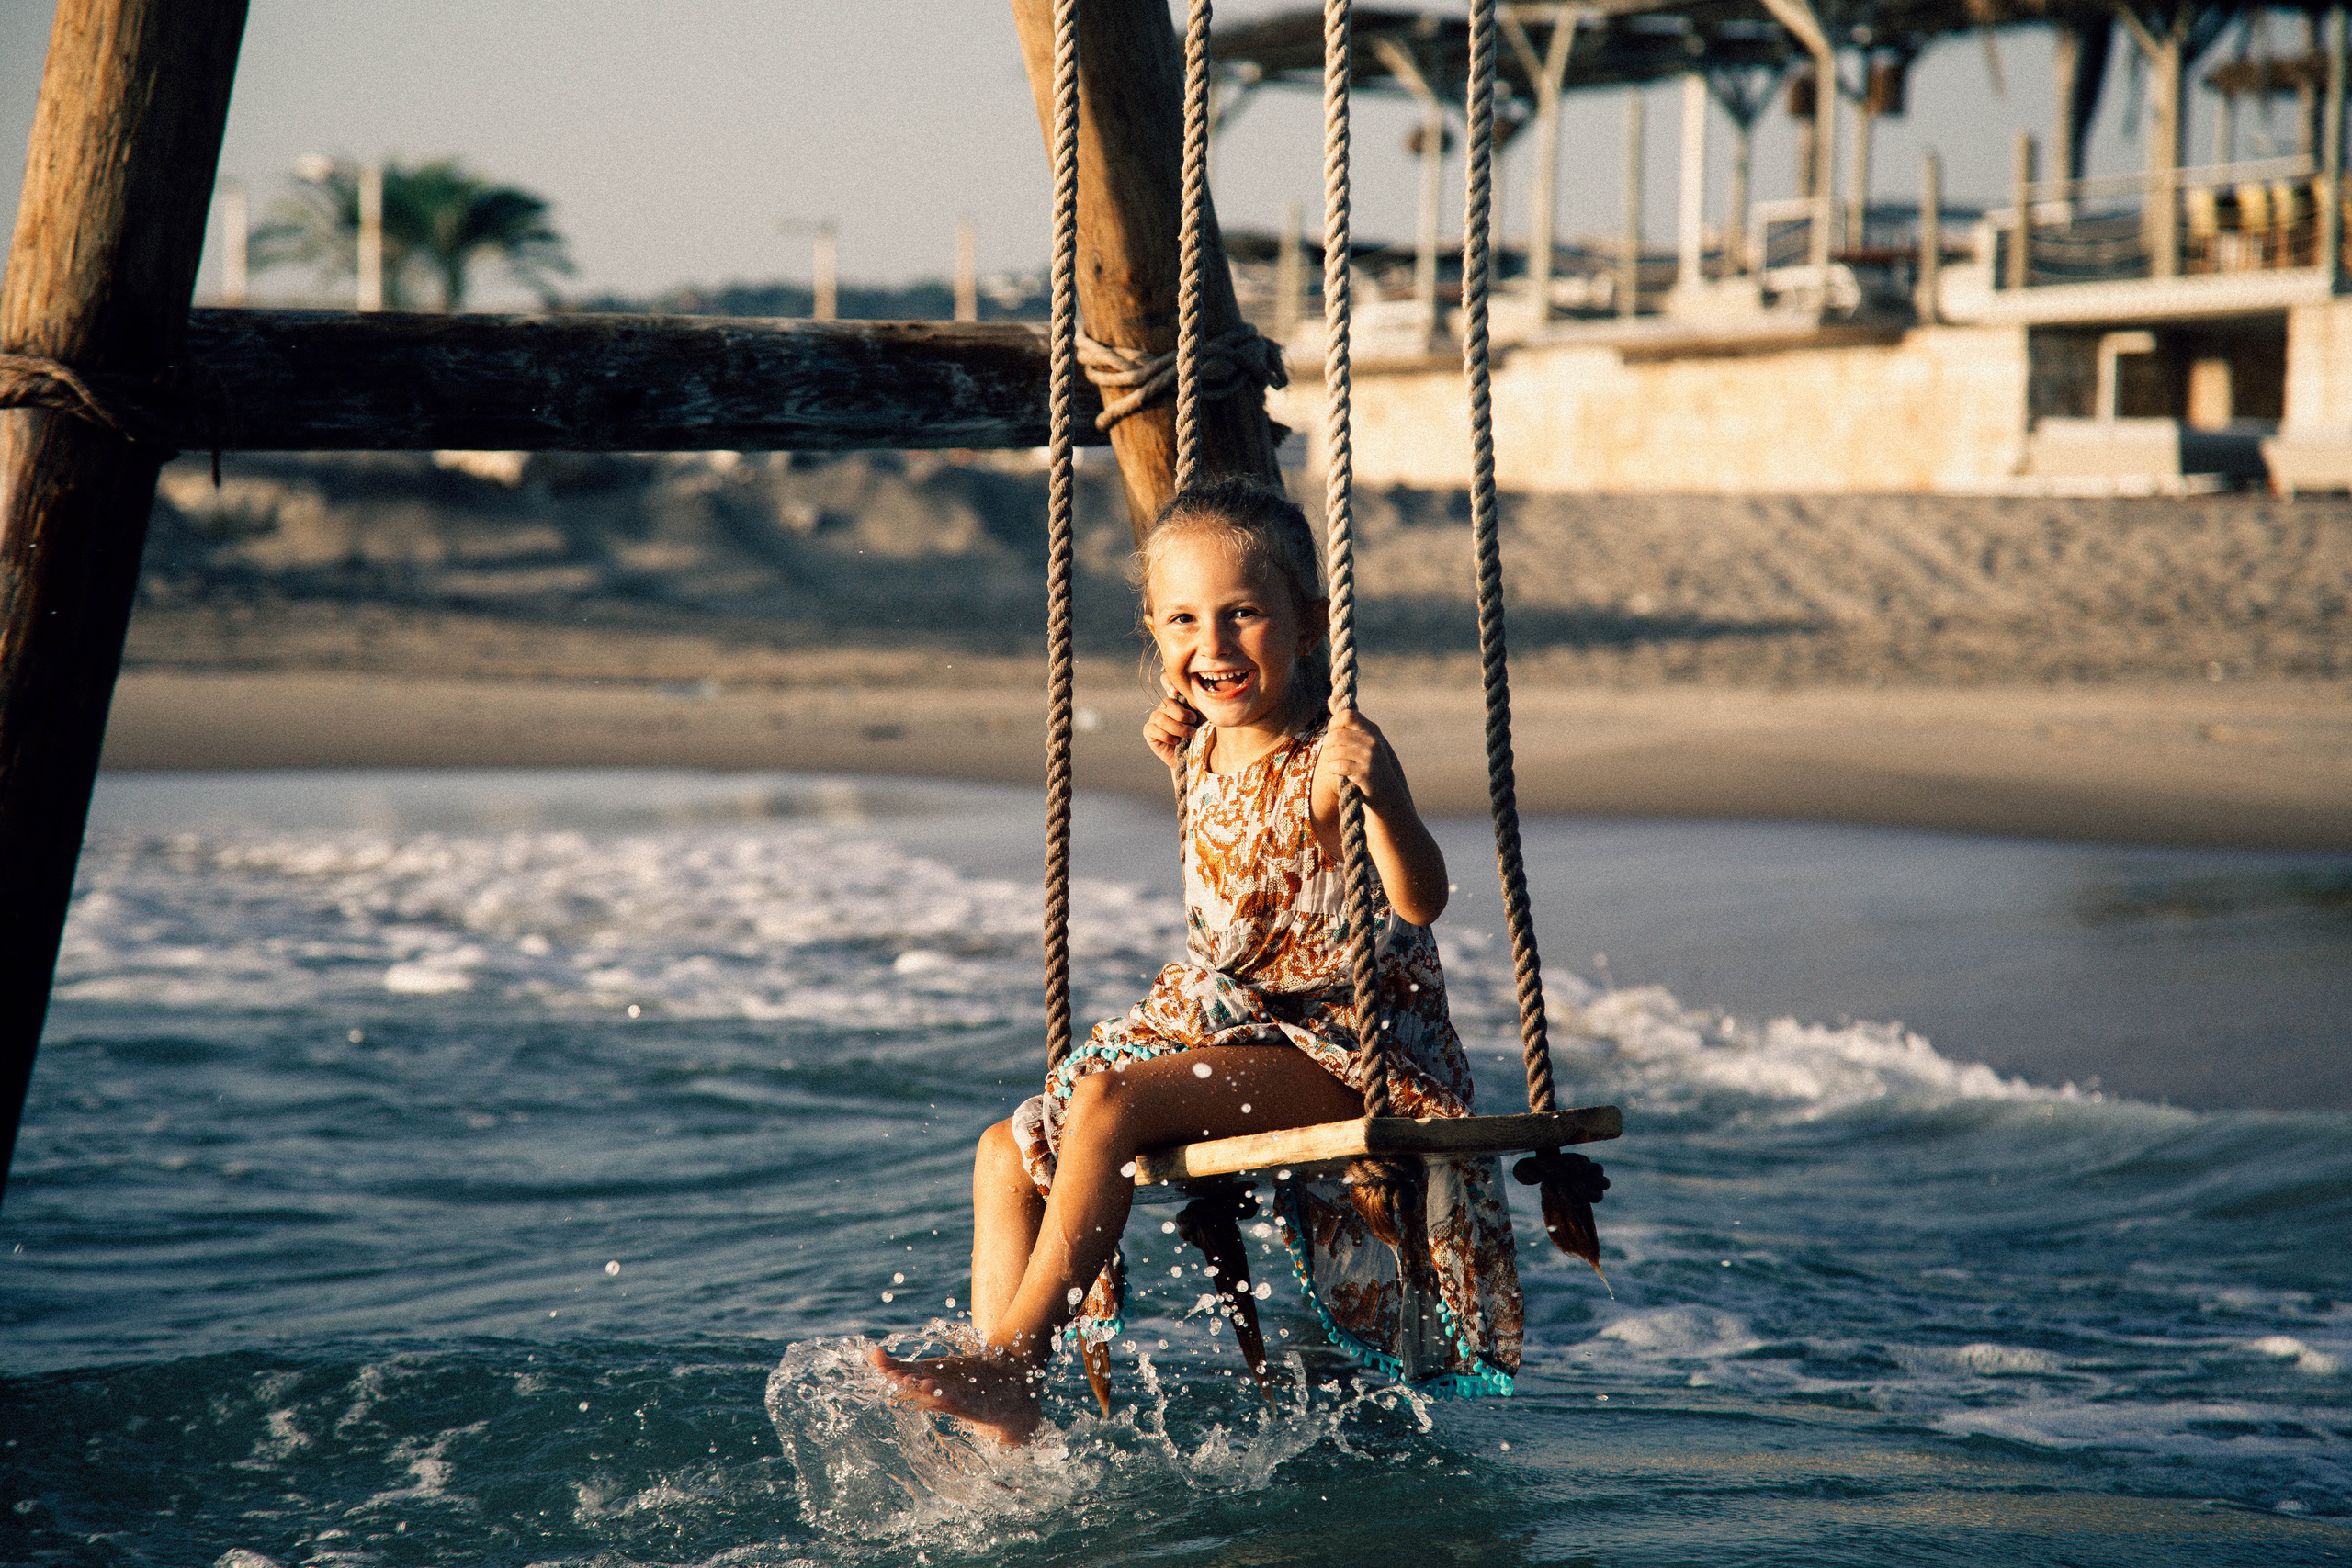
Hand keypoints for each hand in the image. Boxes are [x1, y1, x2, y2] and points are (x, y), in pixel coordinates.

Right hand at [1143, 688, 1200, 772]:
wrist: (1195, 757)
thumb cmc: (1203, 734)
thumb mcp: (1206, 716)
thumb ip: (1201, 703)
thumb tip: (1197, 696)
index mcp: (1178, 698)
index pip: (1166, 680)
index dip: (1168, 682)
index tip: (1176, 692)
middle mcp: (1165, 706)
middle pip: (1166, 702)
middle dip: (1181, 714)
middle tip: (1193, 722)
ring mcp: (1155, 718)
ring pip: (1161, 717)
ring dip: (1178, 728)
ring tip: (1190, 734)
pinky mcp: (1149, 732)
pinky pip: (1155, 730)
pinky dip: (1168, 737)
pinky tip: (1176, 742)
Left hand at [1316, 694, 1409, 818]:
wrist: (1387, 795)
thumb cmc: (1369, 766)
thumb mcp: (1363, 741)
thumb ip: (1347, 723)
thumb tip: (1328, 699)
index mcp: (1373, 730)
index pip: (1346, 715)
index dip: (1334, 724)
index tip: (1334, 734)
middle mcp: (1373, 741)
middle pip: (1337, 734)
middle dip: (1328, 744)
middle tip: (1332, 753)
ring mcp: (1370, 757)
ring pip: (1335, 750)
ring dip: (1330, 759)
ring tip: (1336, 764)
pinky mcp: (1365, 773)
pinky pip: (1337, 765)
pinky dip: (1333, 768)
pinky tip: (1339, 771)